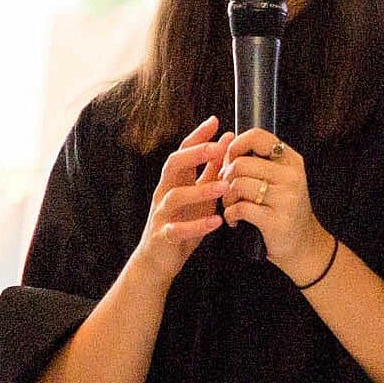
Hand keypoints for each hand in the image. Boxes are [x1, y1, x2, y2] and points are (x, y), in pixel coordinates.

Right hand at [132, 116, 230, 287]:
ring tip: (225, 187)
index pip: (182, 151)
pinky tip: (217, 222)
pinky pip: (178, 230)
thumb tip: (226, 140)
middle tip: (219, 147)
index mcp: (173, 181)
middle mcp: (164, 193)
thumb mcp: (198, 194)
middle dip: (195, 154)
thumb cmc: (182, 223)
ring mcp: (161, 215)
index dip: (197, 136)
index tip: (215, 121)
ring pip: (175, 197)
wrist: (157, 261)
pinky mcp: (163, 237)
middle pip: (173, 165)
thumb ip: (211, 169)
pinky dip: (197, 226)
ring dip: (201, 190)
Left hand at [221, 129, 332, 283]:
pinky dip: (230, 214)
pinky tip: (235, 219)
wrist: (304, 245)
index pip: (257, 137)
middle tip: (228, 190)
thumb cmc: (285, 209)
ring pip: (238, 184)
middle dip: (226, 177)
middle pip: (241, 163)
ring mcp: (286, 198)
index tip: (230, 161)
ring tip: (232, 205)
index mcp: (291, 160)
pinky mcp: (276, 220)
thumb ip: (259, 162)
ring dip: (226, 197)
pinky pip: (239, 208)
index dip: (236, 146)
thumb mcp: (281, 179)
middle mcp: (291, 176)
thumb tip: (225, 147)